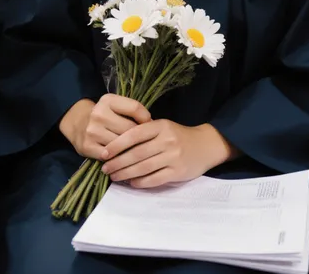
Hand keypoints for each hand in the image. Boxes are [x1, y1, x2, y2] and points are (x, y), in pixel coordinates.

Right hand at [59, 95, 150, 159]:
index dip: (146, 118)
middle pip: (130, 128)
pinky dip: (118, 158)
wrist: (77, 123)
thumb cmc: (104, 115)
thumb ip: (132, 111)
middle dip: (140, 136)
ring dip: (130, 149)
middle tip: (145, 141)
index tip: (149, 125)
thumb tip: (152, 124)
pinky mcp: (88, 147)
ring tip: (136, 150)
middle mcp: (99, 114)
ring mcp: (92, 131)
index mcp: (108, 100)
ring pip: (122, 144)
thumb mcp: (115, 105)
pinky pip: (111, 156)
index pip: (135, 108)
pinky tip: (122, 158)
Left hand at [101, 120, 234, 188]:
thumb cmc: (178, 136)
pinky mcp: (178, 172)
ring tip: (114, 177)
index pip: (134, 134)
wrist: (205, 145)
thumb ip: (144, 133)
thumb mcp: (163, 127)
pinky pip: (155, 179)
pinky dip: (141, 182)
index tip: (104, 153)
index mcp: (161, 126)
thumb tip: (117, 146)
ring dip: (126, 173)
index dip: (117, 144)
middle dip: (118, 162)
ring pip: (144, 167)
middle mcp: (167, 140)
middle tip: (105, 169)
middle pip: (137, 153)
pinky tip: (132, 183)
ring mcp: (173, 156)